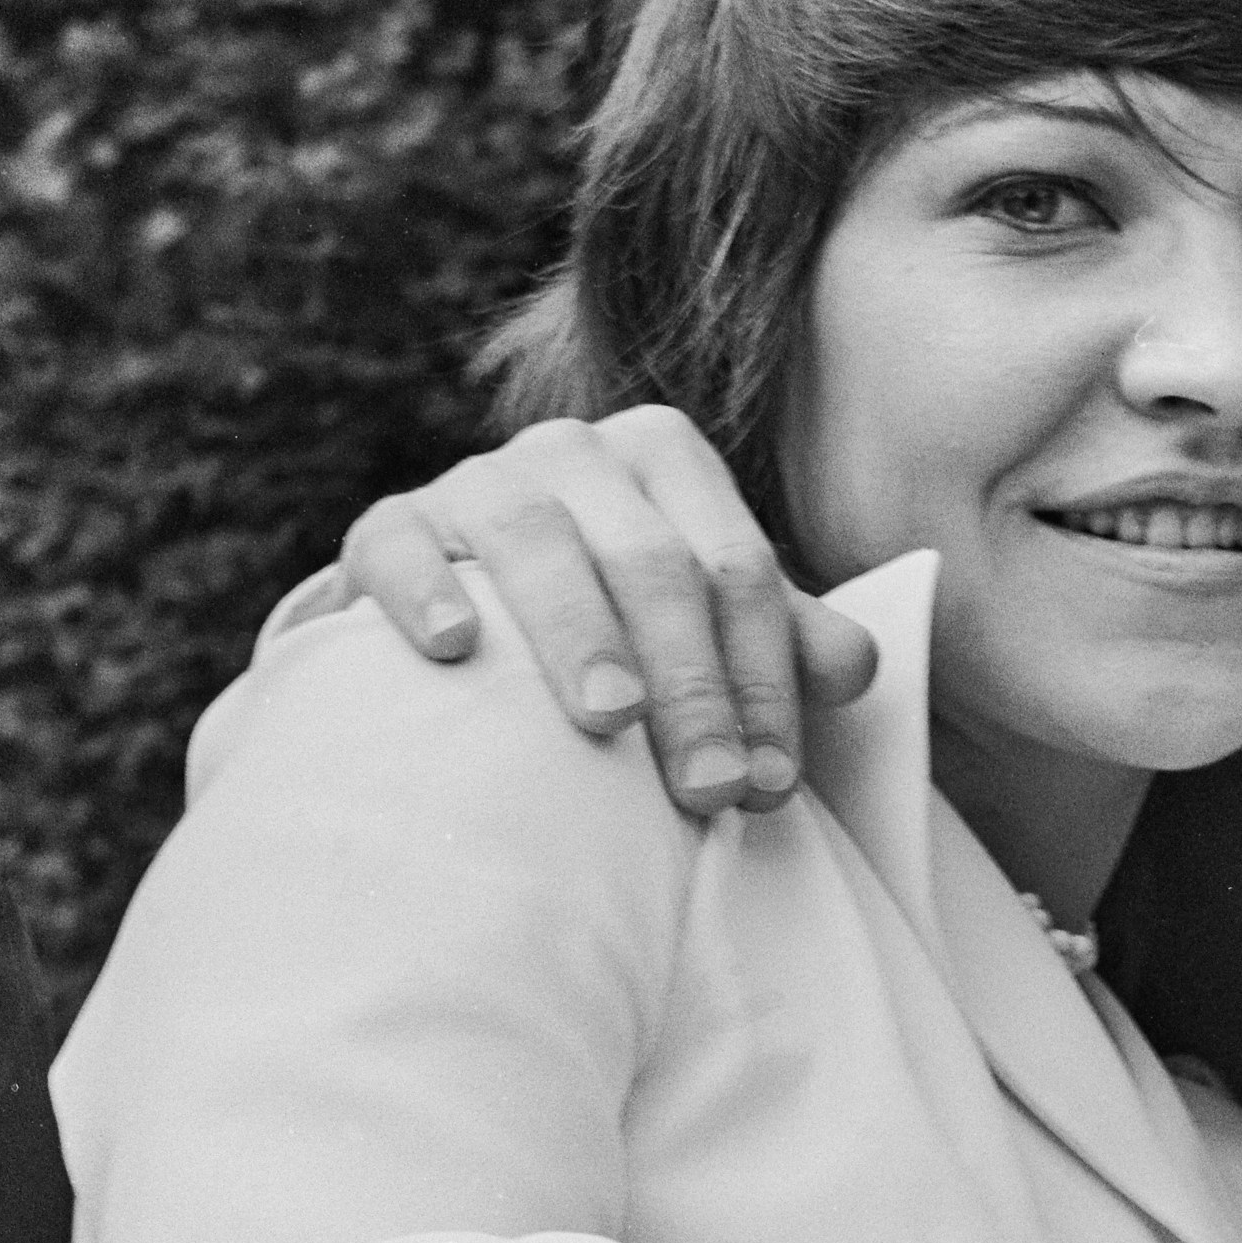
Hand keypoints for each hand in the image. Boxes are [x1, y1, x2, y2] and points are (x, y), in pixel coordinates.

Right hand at [330, 408, 880, 814]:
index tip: (770, 784)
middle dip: (690, 685)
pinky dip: (425, 590)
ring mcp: (478, 482)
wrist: (473, 620)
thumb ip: (784, 642)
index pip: (737, 571)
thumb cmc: (623, 631)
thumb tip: (853, 666)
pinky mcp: (388, 525)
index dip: (763, 680)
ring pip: (536, 541)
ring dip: (579, 634)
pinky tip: (452, 649)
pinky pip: (400, 544)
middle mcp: (576, 453)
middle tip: (707, 789)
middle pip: (652, 565)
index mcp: (668, 461)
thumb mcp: (710, 630)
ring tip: (611, 717)